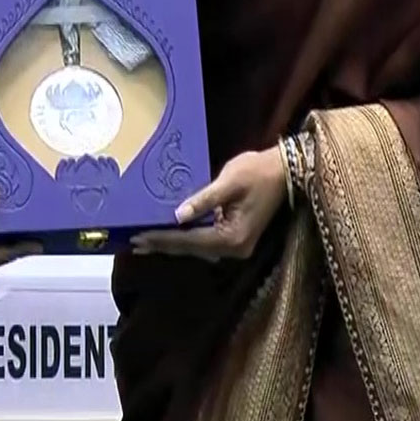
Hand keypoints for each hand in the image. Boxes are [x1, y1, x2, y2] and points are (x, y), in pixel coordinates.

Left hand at [128, 148, 285, 261]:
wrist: (286, 171)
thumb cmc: (258, 172)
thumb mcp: (229, 181)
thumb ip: (203, 200)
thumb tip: (177, 216)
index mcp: (233, 237)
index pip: (190, 240)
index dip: (162, 238)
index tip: (139, 236)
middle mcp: (235, 249)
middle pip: (191, 249)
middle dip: (163, 245)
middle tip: (133, 242)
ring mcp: (237, 247)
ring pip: (197, 248)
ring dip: (172, 244)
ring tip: (145, 241)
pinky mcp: (237, 239)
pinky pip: (205, 242)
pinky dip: (186, 239)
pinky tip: (170, 234)